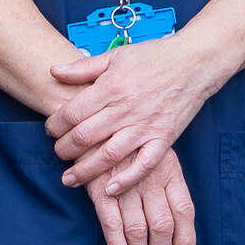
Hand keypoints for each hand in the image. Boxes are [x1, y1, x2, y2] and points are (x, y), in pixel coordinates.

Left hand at [46, 40, 216, 195]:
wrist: (194, 62)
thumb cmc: (154, 56)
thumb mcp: (116, 56)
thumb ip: (83, 67)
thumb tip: (53, 71)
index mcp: (111, 86)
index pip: (73, 112)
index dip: (55, 124)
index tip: (50, 129)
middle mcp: (126, 109)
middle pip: (86, 136)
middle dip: (65, 149)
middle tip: (58, 153)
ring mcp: (146, 126)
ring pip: (109, 155)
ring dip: (86, 170)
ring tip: (70, 179)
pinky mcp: (164, 138)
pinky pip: (144, 164)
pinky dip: (127, 179)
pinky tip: (110, 189)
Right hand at [87, 148, 196, 244]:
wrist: (92, 116)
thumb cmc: (126, 138)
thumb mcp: (154, 151)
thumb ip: (164, 180)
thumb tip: (171, 216)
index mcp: (169, 170)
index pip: (184, 210)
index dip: (187, 238)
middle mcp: (150, 180)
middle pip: (163, 226)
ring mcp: (126, 184)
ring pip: (139, 229)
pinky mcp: (100, 189)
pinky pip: (112, 223)